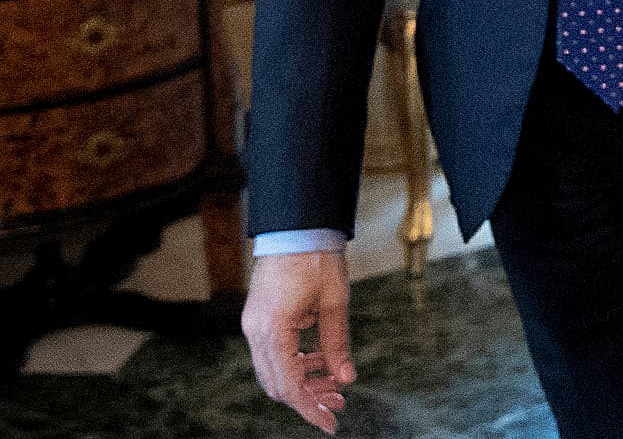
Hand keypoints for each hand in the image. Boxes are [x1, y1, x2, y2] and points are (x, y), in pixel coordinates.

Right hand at [242, 249, 354, 431]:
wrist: (297, 227)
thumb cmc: (317, 259)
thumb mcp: (335, 302)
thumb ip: (337, 344)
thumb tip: (346, 379)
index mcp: (273, 330)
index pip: (289, 385)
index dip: (310, 409)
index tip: (330, 424)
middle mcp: (256, 333)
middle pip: (277, 383)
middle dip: (308, 398)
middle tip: (339, 404)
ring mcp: (253, 327)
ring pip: (274, 371)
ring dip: (302, 382)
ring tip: (334, 385)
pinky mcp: (258, 320)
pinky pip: (273, 354)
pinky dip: (295, 363)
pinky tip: (320, 362)